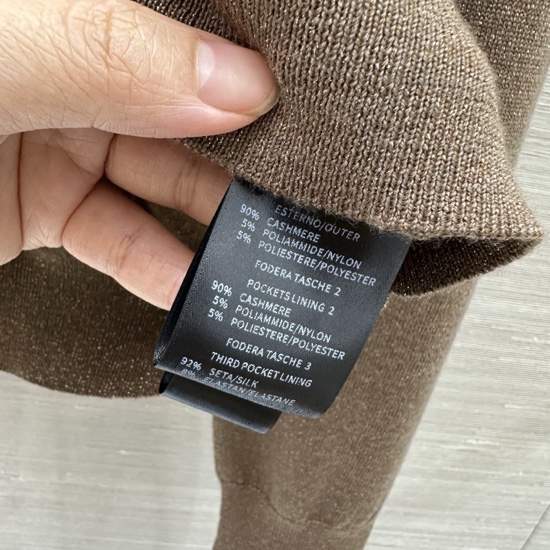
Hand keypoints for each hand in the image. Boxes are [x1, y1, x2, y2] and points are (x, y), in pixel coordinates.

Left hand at [0, 0, 277, 308]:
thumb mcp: (8, 58)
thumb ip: (114, 60)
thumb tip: (237, 83)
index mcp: (79, 20)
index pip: (187, 39)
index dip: (245, 72)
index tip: (299, 115)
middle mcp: (81, 79)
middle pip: (189, 120)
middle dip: (242, 161)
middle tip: (292, 193)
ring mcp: (66, 147)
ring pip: (163, 188)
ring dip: (209, 227)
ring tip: (256, 250)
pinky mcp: (49, 210)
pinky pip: (120, 240)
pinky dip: (158, 268)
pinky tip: (192, 284)